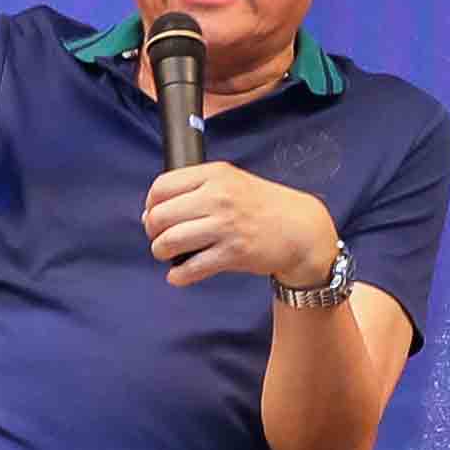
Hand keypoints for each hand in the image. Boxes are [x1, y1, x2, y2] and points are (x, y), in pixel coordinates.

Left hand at [138, 161, 340, 291]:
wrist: (299, 228)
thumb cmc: (261, 206)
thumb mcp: (231, 181)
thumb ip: (196, 189)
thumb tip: (152, 212)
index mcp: (215, 174)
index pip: (162, 186)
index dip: (150, 205)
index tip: (153, 215)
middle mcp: (219, 197)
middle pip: (161, 216)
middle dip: (153, 232)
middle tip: (160, 239)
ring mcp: (226, 226)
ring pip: (170, 242)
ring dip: (162, 252)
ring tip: (169, 255)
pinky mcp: (234, 253)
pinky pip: (191, 268)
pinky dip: (178, 275)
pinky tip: (179, 274)